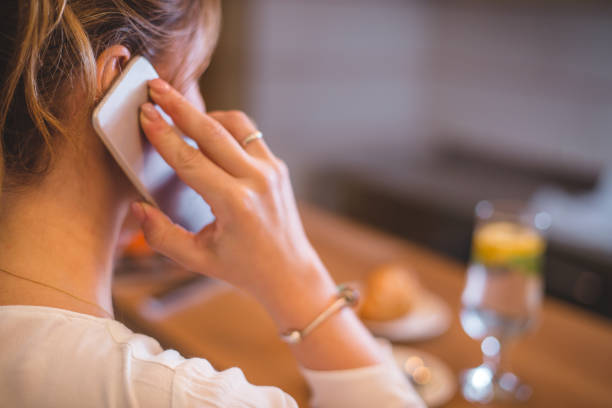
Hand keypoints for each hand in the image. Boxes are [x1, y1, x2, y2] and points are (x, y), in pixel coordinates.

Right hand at [134, 78, 335, 326]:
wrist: (290, 272)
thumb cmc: (243, 269)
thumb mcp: (197, 260)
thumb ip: (162, 236)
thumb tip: (138, 206)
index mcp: (235, 204)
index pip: (190, 160)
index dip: (164, 135)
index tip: (144, 113)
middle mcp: (256, 181)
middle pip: (211, 131)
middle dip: (179, 106)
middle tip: (155, 86)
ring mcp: (271, 170)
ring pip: (234, 124)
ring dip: (205, 114)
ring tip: (179, 112)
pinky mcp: (278, 166)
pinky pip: (248, 134)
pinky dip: (225, 128)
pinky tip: (208, 134)